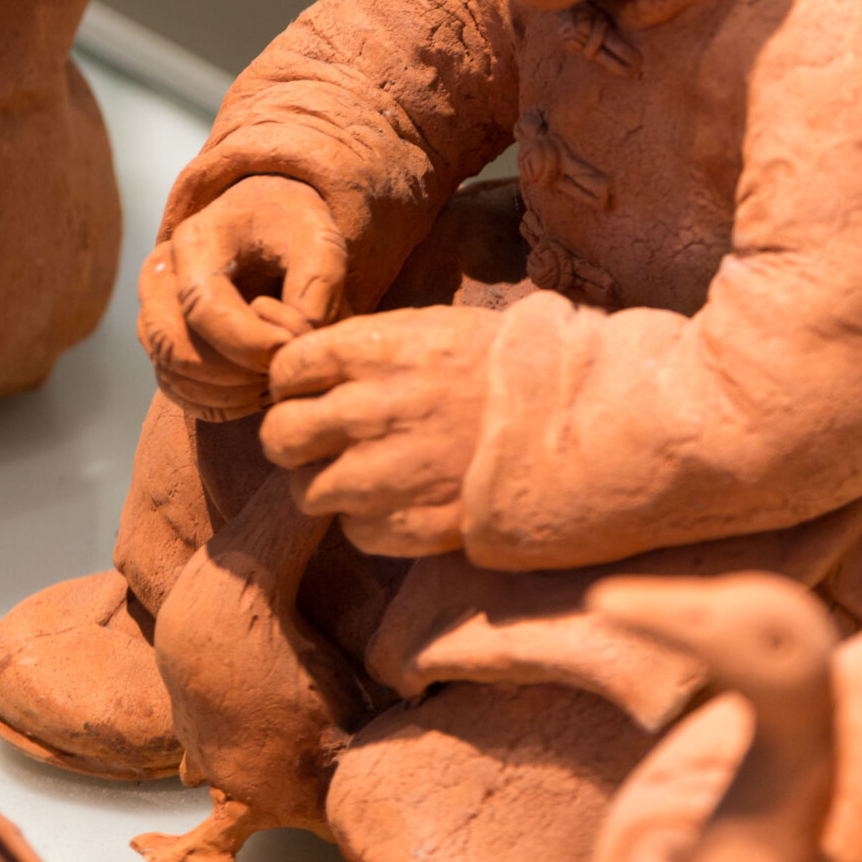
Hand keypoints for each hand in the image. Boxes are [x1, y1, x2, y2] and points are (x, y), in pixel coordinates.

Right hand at [137, 175, 346, 420]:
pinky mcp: (160, 341)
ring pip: (173, 374)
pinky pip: (177, 390)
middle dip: (237, 374)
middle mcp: (161, 275)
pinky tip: (258, 389)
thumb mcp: (320, 238)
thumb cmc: (294, 230)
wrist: (266, 221)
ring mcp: (153, 310)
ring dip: (230, 393)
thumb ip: (319, 281)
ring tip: (277, 377)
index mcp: (196, 241)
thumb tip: (298, 338)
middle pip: (176, 348)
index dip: (249, 342)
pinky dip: (219, 403)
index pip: (203, 307)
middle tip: (284, 370)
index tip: (291, 348)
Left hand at [262, 305, 497, 554]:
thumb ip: (371, 348)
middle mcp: (371, 411)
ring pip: (308, 492)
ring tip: (359, 478)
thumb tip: (313, 367)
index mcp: (376, 351)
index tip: (306, 394)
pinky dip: (367, 521)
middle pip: (281, 435)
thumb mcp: (436, 330)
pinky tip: (399, 502)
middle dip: (292, 439)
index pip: (287, 371)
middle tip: (317, 443)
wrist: (580, 419)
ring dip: (325, 486)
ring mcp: (389, 473)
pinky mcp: (413, 525)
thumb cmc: (510, 367)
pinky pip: (355, 532)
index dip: (290, 386)